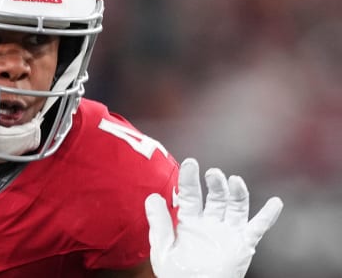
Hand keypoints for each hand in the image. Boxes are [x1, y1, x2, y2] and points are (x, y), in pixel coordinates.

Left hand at [145, 158, 282, 277]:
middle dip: (216, 183)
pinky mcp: (243, 245)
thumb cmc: (177, 273)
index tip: (190, 163)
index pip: (191, 194)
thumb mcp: (163, 248)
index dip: (190, 178)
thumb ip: (159, 223)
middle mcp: (211, 222)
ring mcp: (228, 232)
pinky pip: (257, 228)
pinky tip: (276, 203)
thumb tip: (152, 196)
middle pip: (216, 197)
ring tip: (235, 181)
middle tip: (213, 173)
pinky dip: (267, 216)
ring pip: (236, 207)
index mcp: (190, 221)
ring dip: (237, 193)